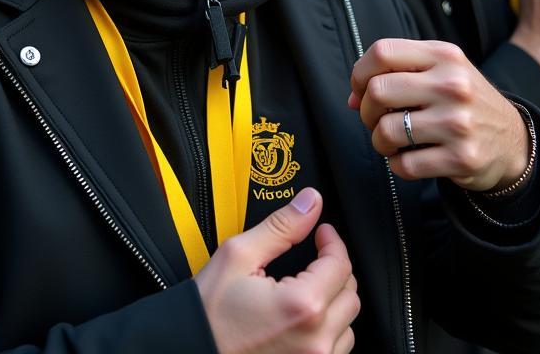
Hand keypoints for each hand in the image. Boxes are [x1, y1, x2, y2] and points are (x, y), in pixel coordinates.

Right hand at [195, 189, 358, 353]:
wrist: (190, 348)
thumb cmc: (210, 311)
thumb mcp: (239, 255)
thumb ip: (282, 226)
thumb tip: (310, 201)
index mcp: (302, 305)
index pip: (340, 265)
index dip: (332, 241)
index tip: (322, 232)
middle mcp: (316, 340)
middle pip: (350, 294)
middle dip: (334, 269)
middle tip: (314, 255)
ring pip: (347, 325)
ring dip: (334, 300)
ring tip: (307, 286)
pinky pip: (336, 348)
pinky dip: (327, 328)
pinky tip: (304, 315)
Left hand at [349, 38, 530, 191]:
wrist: (514, 141)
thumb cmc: (462, 102)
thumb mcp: (440, 70)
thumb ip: (395, 72)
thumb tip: (352, 98)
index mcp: (444, 55)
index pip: (382, 52)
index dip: (360, 73)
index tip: (360, 89)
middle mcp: (453, 85)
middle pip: (378, 91)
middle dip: (366, 111)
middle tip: (375, 120)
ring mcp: (459, 122)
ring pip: (386, 131)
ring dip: (380, 141)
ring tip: (392, 141)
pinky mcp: (462, 158)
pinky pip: (404, 165)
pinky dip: (398, 165)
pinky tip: (410, 158)